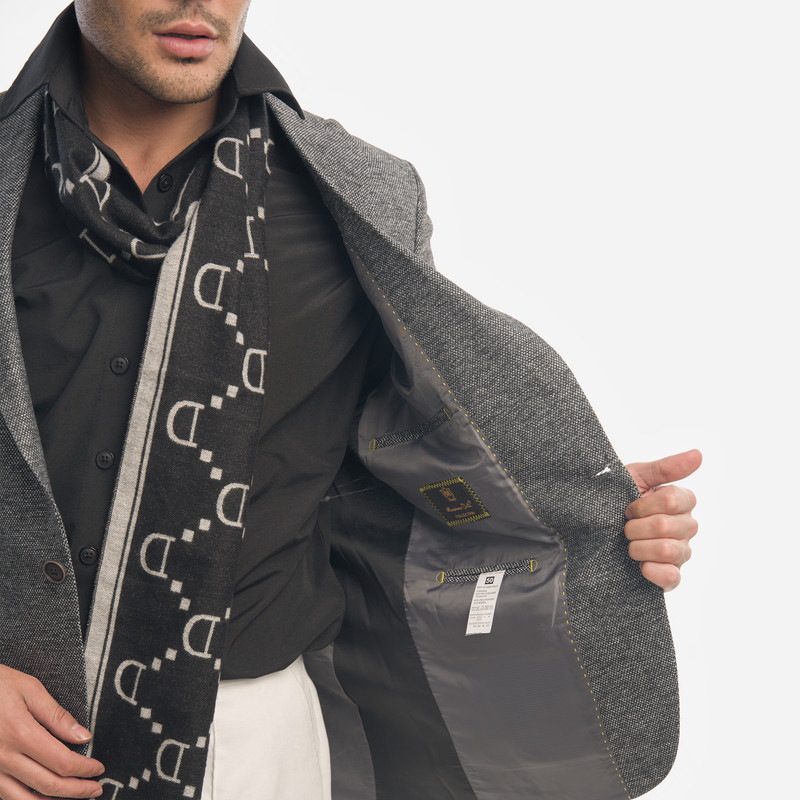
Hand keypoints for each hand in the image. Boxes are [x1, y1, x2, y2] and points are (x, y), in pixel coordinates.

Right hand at [0, 665, 104, 798]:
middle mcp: (4, 757)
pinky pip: (6, 797)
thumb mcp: (30, 690)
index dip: (84, 769)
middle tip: (95, 789)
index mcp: (21, 734)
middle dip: (77, 790)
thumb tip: (84, 736)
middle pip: (48, 784)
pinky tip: (42, 798)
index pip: (62, 762)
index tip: (98, 769)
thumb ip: (57, 716)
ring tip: (72, 799)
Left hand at [624, 449, 701, 590]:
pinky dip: (652, 571)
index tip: (628, 507)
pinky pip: (672, 577)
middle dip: (635, 526)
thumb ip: (666, 468)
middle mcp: (686, 528)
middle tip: (625, 527)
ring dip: (638, 547)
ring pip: (668, 550)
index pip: (672, 500)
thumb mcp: (635, 478)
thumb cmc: (616, 499)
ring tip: (628, 545)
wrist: (592, 529)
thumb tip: (698, 454)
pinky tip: (639, 566)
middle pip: (666, 526)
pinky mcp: (670, 577)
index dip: (642, 505)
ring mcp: (681, 553)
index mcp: (681, 502)